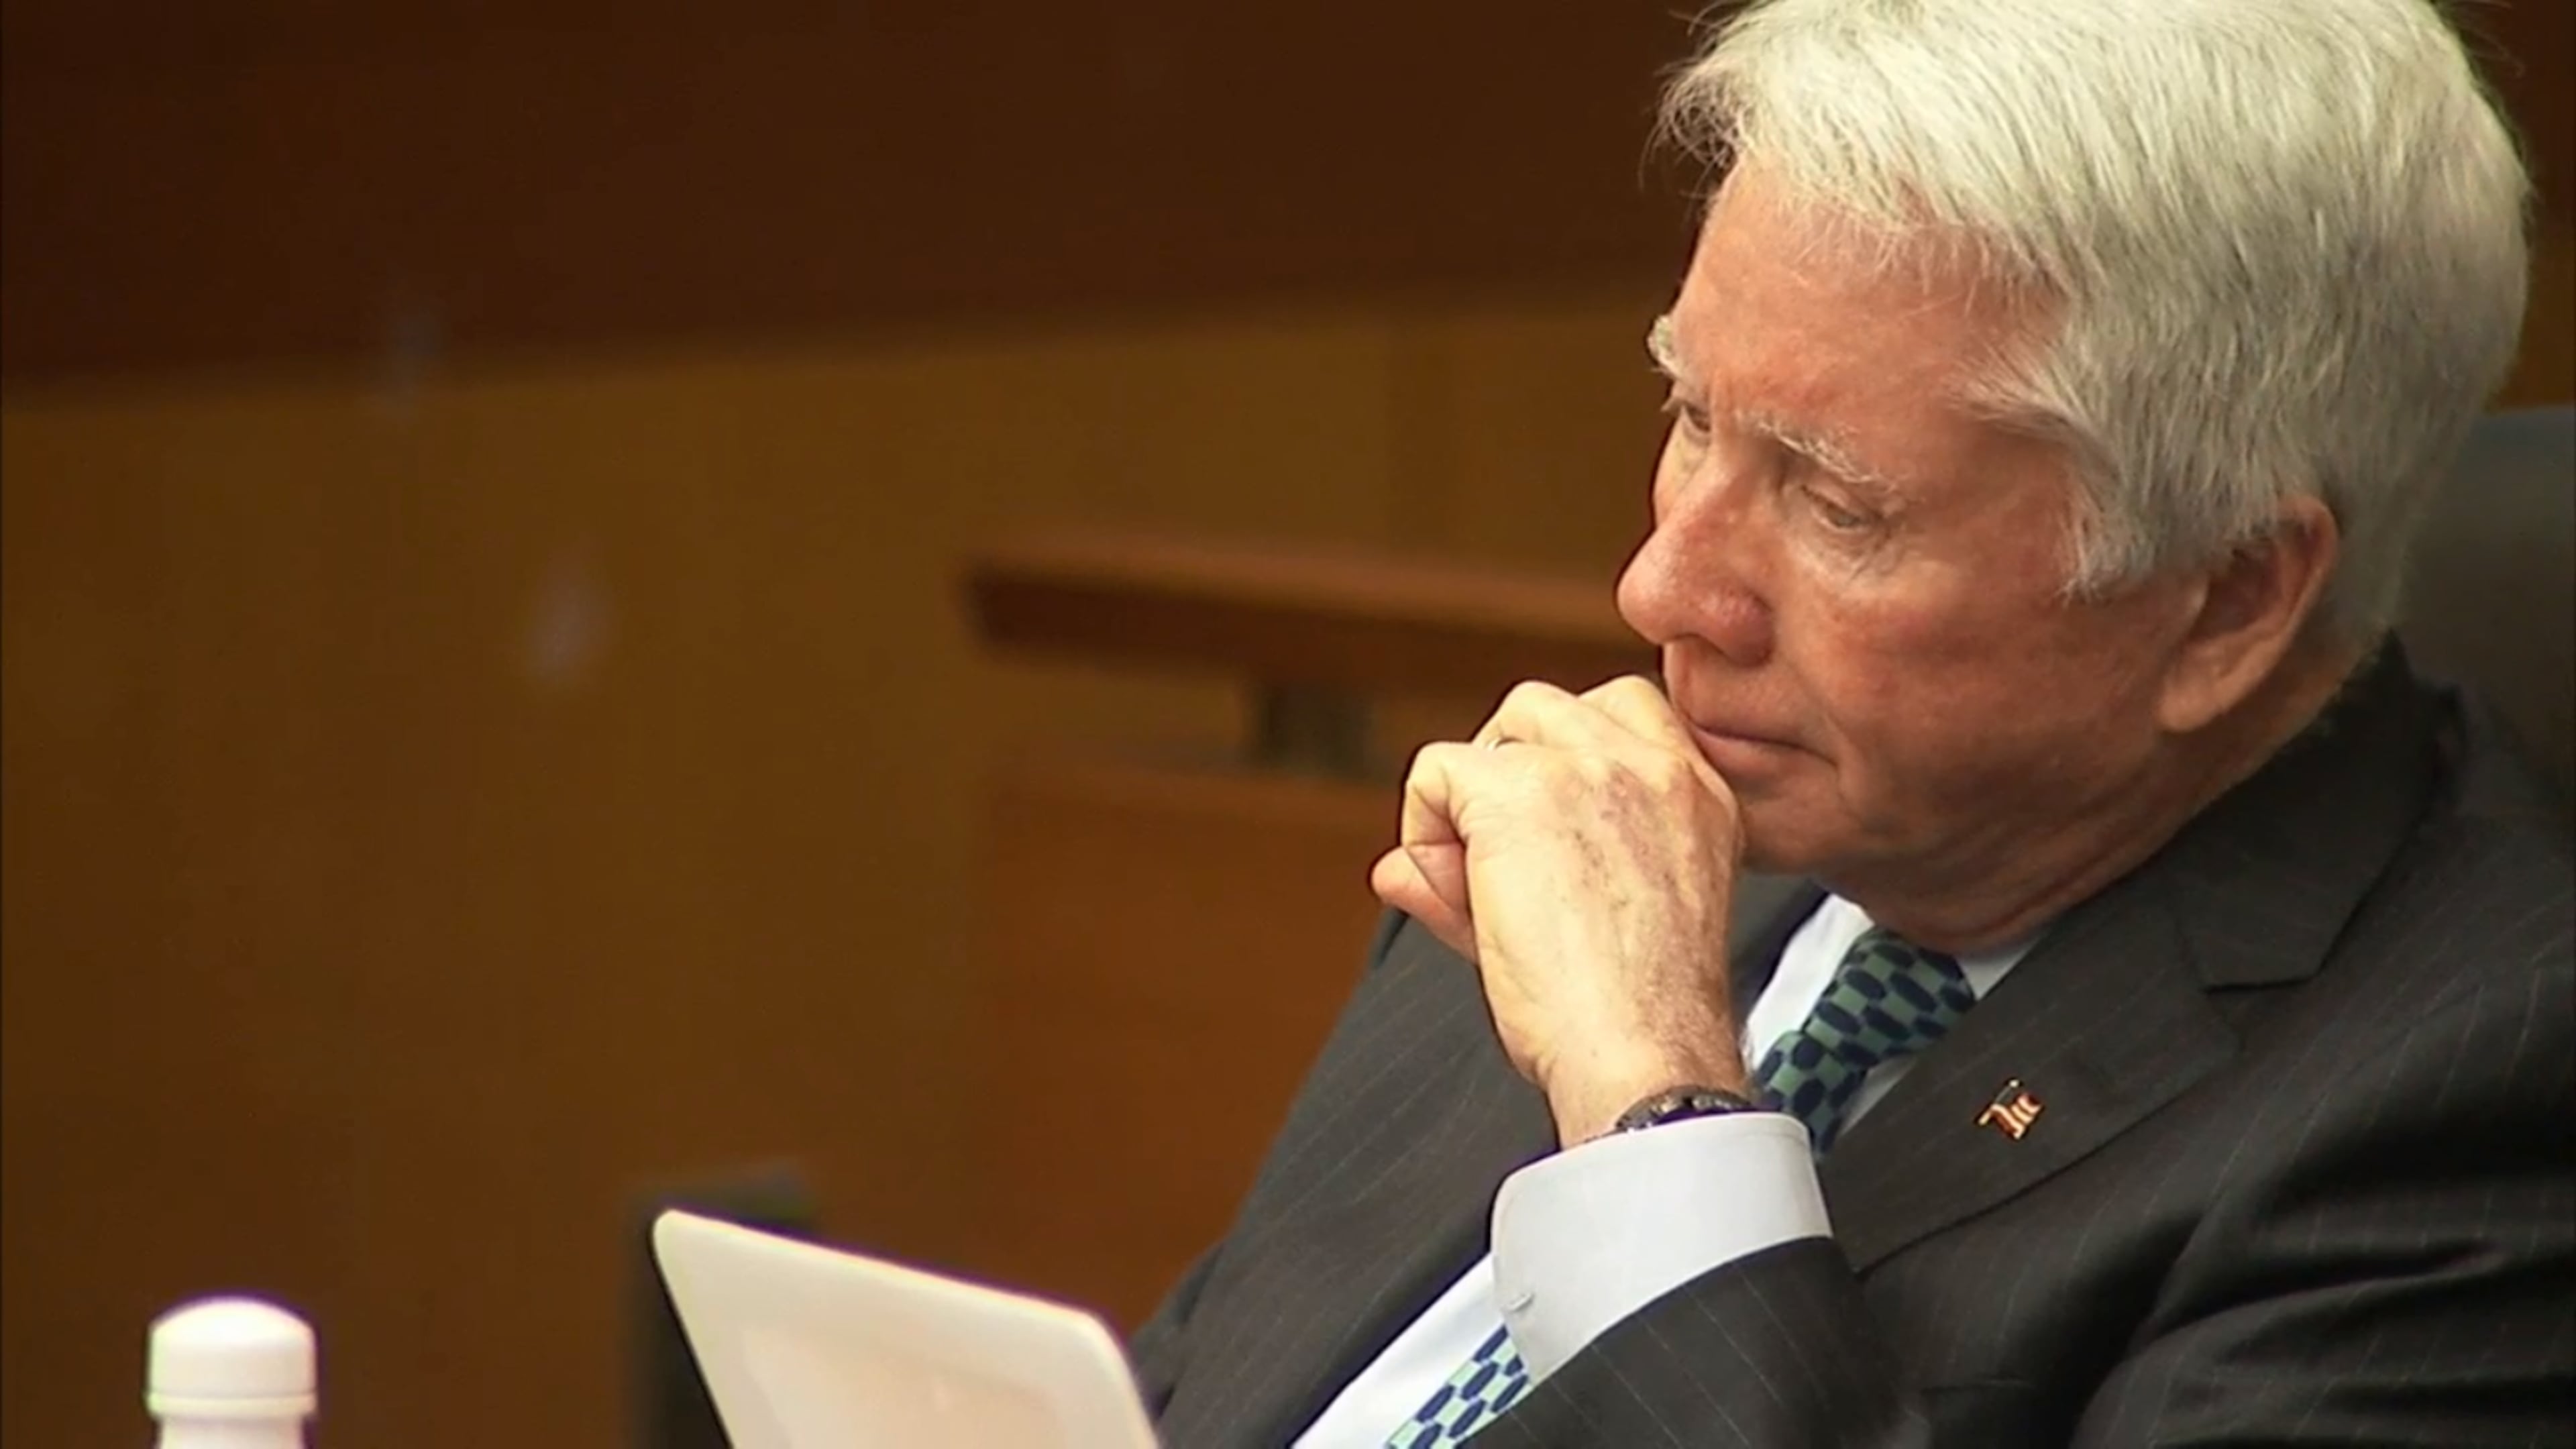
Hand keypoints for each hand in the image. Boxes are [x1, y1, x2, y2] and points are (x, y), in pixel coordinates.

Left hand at [1369, 676, 1749, 1143]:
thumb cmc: (1640, 1022)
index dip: (1561, 764)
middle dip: (1505, 775)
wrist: (1645, 1056)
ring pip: (1489, 739)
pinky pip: (1434, 774)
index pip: (1622, 712)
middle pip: (1542, 711)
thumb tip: (1399, 866)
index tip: (1547, 839)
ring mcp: (1585, 770)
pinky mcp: (1516, 795)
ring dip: (1467, 804)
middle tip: (1501, 866)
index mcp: (1694, 793)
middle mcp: (1651, 766)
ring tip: (1480, 889)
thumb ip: (1510, 875)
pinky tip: (1456, 899)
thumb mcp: (1605, 926)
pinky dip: (1424, 831)